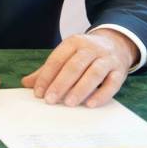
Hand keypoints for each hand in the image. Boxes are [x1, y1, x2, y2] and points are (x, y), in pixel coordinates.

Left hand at [21, 29, 137, 107]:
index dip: (46, 76)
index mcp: (73, 42)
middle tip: (50, 100)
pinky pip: (112, 83)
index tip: (38, 92)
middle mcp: (91, 48)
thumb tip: (26, 83)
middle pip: (74, 66)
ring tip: (68, 103)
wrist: (116, 43)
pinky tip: (90, 104)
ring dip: (80, 89)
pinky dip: (102, 94)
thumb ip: (47, 70)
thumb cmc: (84, 54)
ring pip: (94, 73)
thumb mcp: (66, 56)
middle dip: (60, 84)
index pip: (57, 59)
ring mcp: (107, 59)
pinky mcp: (120, 70)